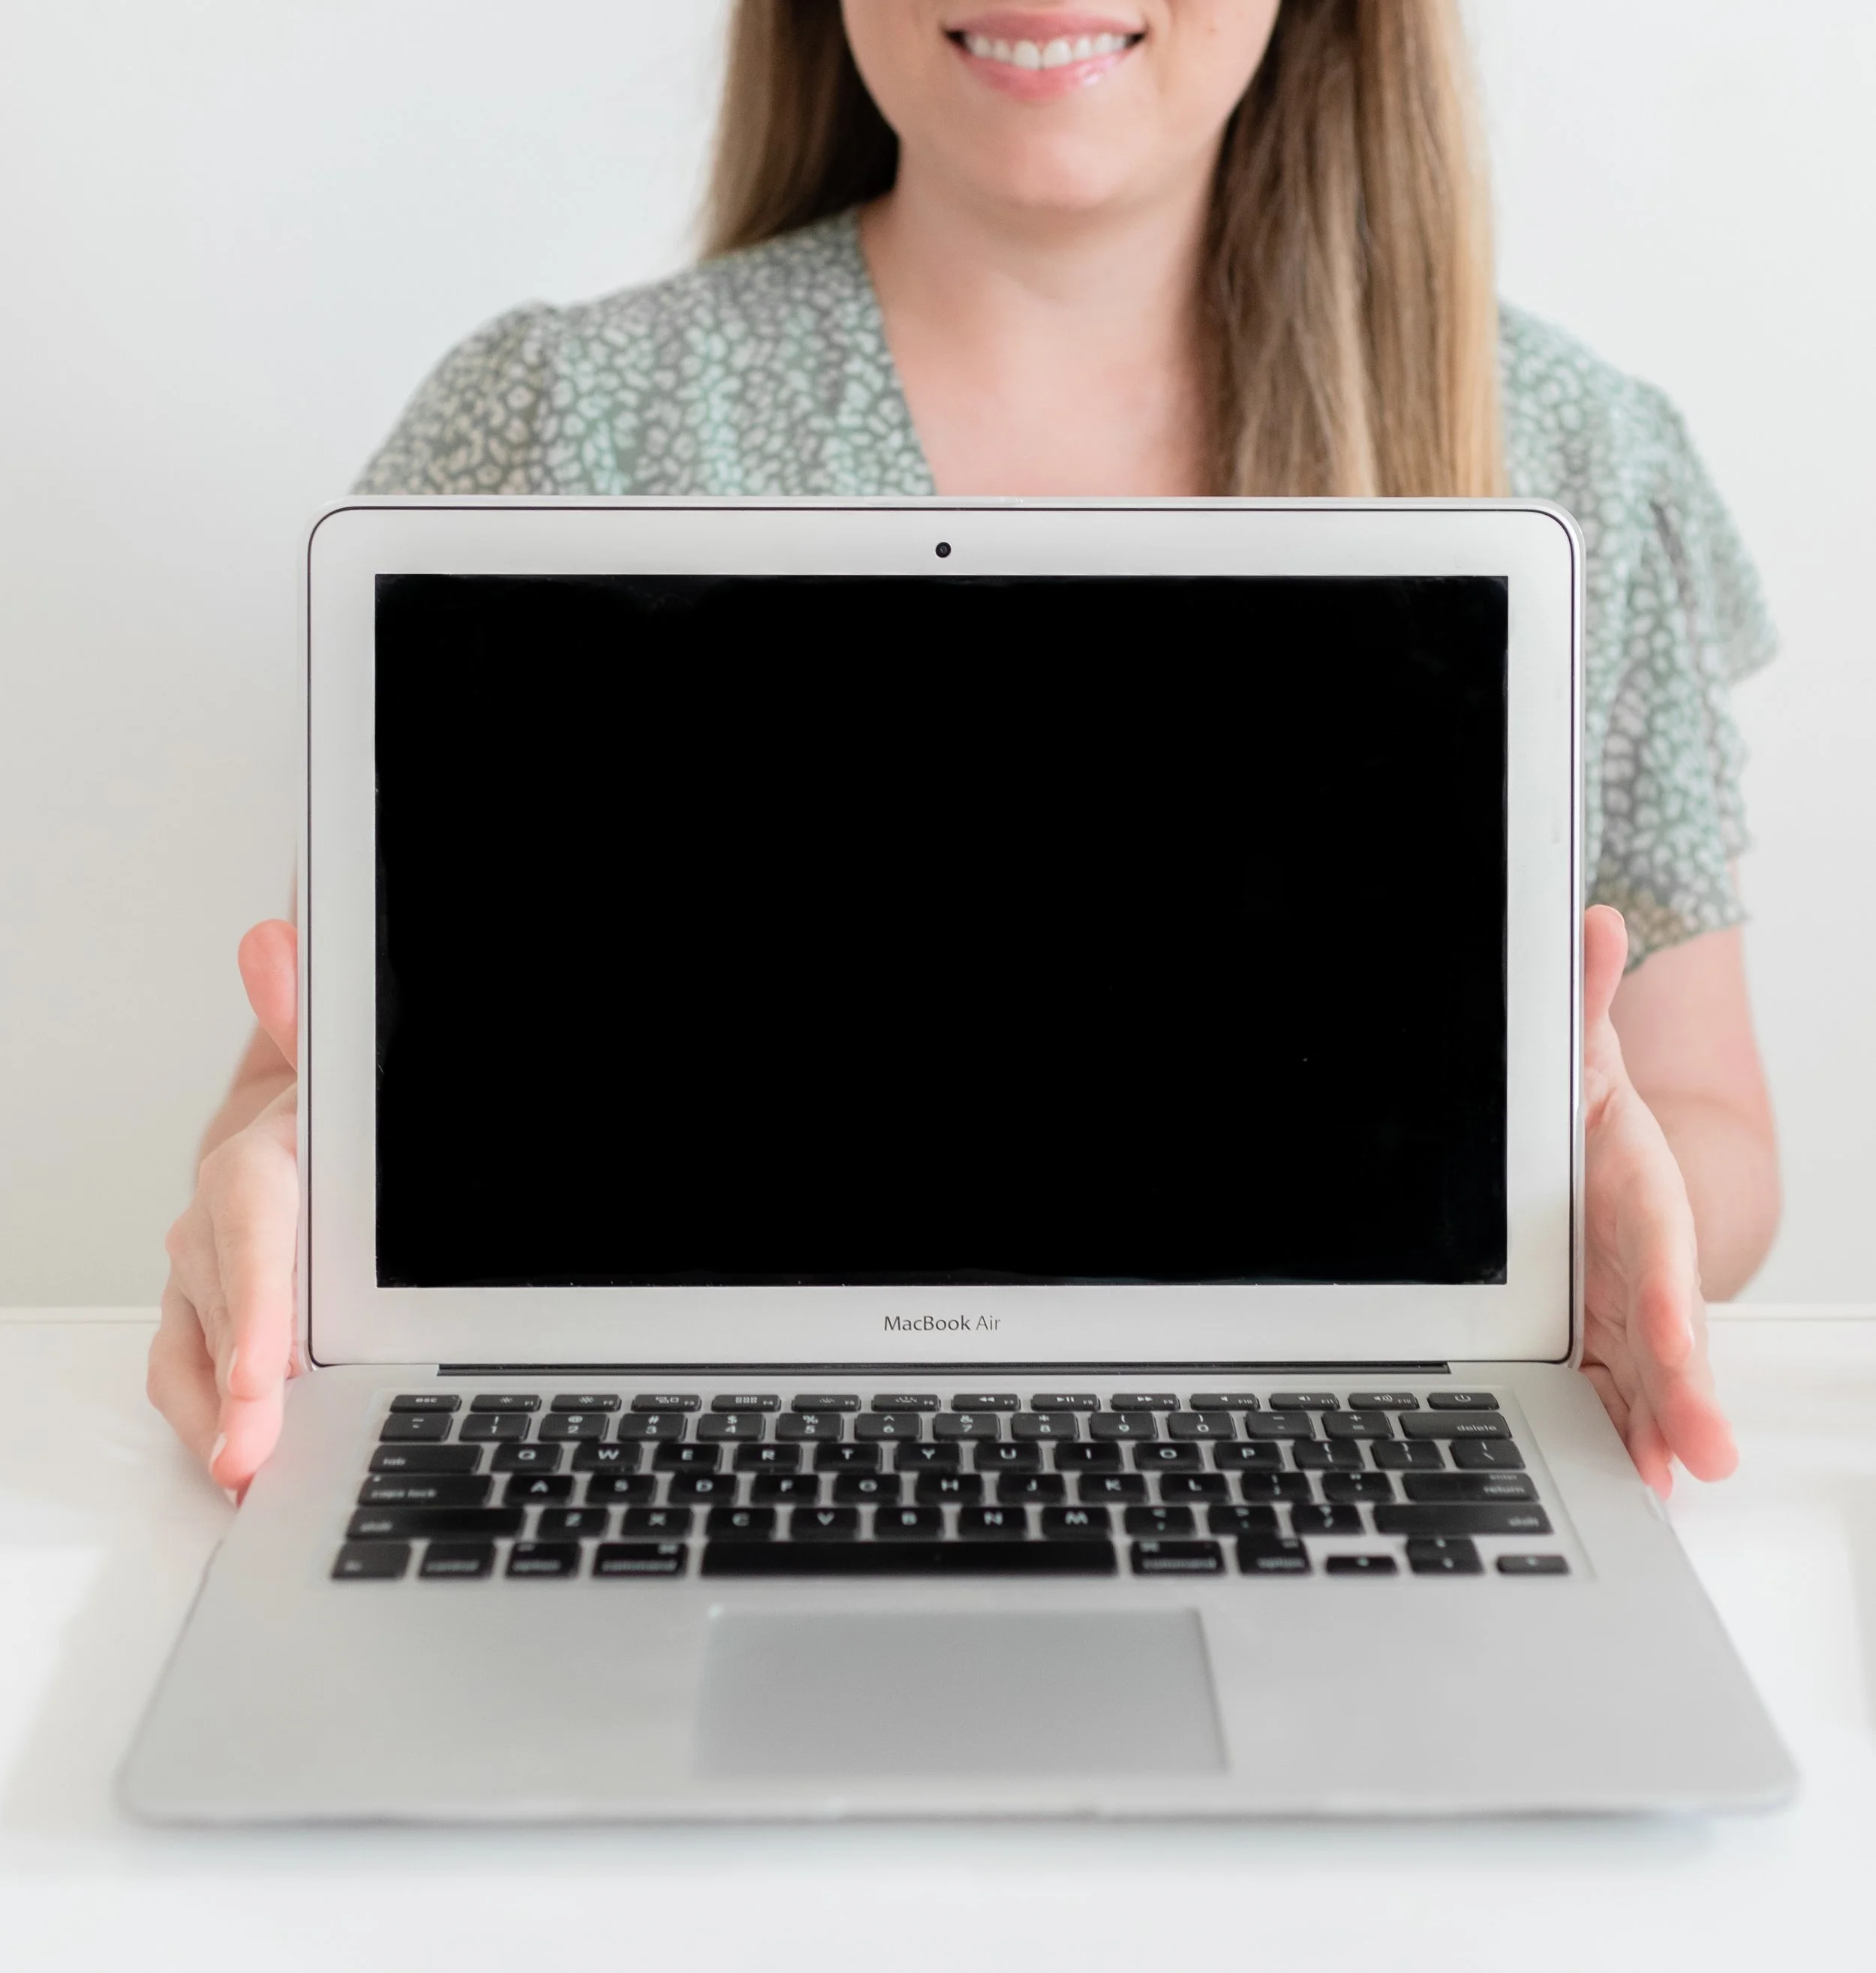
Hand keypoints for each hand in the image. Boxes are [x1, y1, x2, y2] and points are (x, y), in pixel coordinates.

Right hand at [148, 921, 300, 1495]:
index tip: (265, 1374)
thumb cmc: (322, 1098)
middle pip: (221, 1299)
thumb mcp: (329, 1058)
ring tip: (245, 1479)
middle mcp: (222, 1216)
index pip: (250, 1225)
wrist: (297, 1103)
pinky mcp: (211, 1306)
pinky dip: (208, 1416)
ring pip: (193, 1342)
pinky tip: (236, 1466)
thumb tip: (273, 942)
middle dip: (238, 1381)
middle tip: (254, 1454)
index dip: (254, 1303)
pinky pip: (191, 1363)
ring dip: (213, 1415)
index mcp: (261, 1154)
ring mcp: (210, 1267)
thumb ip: (303, 1020)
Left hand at [1579, 905, 1737, 1493]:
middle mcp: (1639, 1261)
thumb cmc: (1587, 1108)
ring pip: (1646, 1378)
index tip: (1672, 1340)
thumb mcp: (1577, 1053)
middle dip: (1684, 1393)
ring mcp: (1620, 1309)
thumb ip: (1582, 993)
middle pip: (1667, 1332)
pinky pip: (1609, 1393)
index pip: (1658, 1247)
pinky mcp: (1594, 1341)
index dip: (1668, 1296)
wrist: (1589, 1150)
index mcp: (1638, 1191)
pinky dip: (1618, 1435)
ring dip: (1656, 1430)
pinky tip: (1627, 1481)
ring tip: (1659, 1485)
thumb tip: (1596, 919)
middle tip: (1698, 1455)